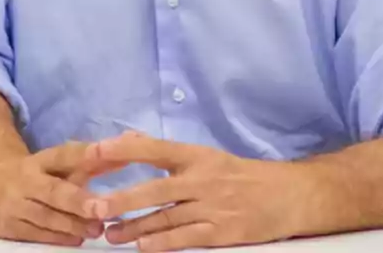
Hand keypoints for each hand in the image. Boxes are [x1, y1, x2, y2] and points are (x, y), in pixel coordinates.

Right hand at [0, 141, 116, 246]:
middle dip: (78, 201)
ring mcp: (12, 204)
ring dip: (73, 225)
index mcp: (41, 160)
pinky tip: (76, 239)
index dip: (84, 154)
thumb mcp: (59, 164)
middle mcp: (24, 179)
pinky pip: (34, 234)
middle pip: (54, 191)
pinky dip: (56, 238)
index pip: (64, 155)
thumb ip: (94, 160)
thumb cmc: (38, 174)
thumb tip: (131, 145)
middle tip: (102, 210)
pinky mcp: (3, 226)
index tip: (103, 154)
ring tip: (97, 229)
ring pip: (46, 217)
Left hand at [83, 132, 312, 251]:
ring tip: (109, 233)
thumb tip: (129, 139)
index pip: (156, 149)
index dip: (125, 150)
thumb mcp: (209, 156)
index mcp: (199, 156)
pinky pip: (185, 238)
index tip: (96, 151)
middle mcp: (203, 179)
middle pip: (155, 189)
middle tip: (94, 207)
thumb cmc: (243, 175)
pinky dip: (162, 242)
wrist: (288, 196)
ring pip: (165, 217)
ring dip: (133, 227)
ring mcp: (212, 207)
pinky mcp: (221, 232)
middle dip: (121, 199)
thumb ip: (168, 153)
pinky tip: (142, 246)